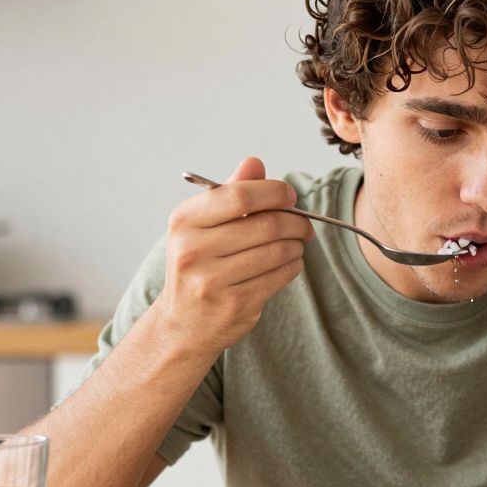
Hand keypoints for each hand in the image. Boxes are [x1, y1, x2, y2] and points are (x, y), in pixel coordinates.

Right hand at [156, 156, 313, 358]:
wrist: (183, 324)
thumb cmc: (197, 266)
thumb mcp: (202, 226)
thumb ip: (229, 193)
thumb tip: (255, 162)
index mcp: (184, 221)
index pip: (239, 196)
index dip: (273, 192)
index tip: (289, 196)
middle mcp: (193, 250)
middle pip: (265, 224)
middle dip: (294, 221)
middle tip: (303, 224)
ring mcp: (212, 281)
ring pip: (277, 251)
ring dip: (296, 244)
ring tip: (296, 243)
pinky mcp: (235, 304)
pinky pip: (280, 276)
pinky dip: (293, 265)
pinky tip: (288, 262)